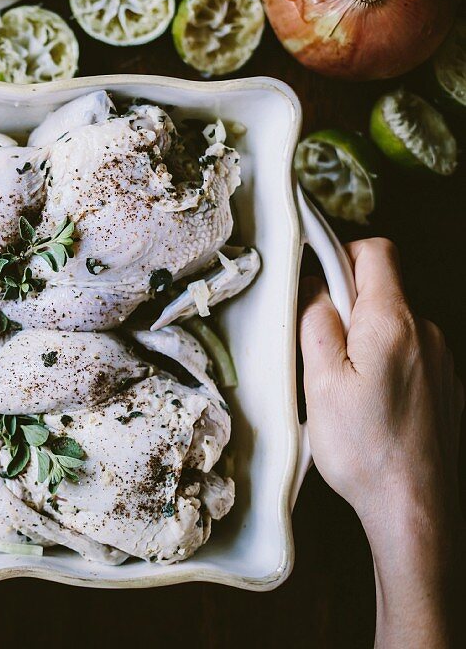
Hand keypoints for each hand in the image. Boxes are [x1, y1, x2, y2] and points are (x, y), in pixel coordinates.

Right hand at [299, 237, 462, 647]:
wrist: (419, 508)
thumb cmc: (364, 448)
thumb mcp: (320, 382)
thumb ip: (316, 324)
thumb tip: (312, 285)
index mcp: (392, 322)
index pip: (375, 251)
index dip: (340, 253)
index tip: (313, 282)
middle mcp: (427, 331)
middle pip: (384, 288)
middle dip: (346, 303)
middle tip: (318, 346)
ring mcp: (443, 359)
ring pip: (395, 324)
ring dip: (365, 338)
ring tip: (342, 384)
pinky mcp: (447, 386)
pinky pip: (410, 354)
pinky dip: (384, 363)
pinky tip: (369, 404)